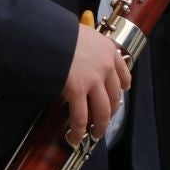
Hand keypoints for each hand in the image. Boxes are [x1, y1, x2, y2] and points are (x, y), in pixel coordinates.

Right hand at [62, 21, 128, 145]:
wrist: (46, 34)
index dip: (123, 85)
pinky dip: (79, 129)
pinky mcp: (77, 90)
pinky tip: (76, 136)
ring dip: (100, 125)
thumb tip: (78, 55)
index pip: (122, 71)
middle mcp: (105, 66)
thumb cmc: (57, 32)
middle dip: (111, 112)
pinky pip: (81, 116)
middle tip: (105, 119)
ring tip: (95, 133)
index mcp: (107, 50)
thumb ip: (86, 46)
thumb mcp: (79, 33)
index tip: (123, 91)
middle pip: (114, 95)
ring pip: (102, 110)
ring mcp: (93, 80)